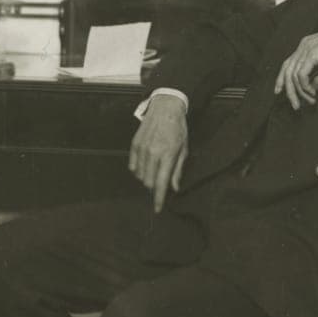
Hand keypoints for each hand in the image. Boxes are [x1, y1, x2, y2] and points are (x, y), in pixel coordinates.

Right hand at [128, 95, 188, 213]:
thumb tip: (175, 187)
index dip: (159, 199)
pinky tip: (145, 166)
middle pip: (149, 182)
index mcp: (168, 155)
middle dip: (154, 188)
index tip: (157, 208)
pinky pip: (133, 165)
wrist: (165, 107)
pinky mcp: (135, 144)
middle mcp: (154, 153)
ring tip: (154, 171)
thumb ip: (178, 169)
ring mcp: (142, 148)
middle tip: (160, 184)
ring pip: (140, 175)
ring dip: (146, 179)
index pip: (162, 183)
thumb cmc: (178, 128)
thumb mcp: (184, 149)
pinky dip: (138, 170)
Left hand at [274, 19, 317, 109]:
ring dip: (300, 92)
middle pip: (287, 70)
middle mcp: (303, 46)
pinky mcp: (313, 53)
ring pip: (293, 74)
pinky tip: (312, 93)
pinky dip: (304, 86)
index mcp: (306, 46)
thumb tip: (311, 90)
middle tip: (295, 106)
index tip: (279, 92)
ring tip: (310, 101)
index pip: (287, 64)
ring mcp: (307, 48)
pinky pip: (301, 74)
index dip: (281, 79)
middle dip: (289, 91)